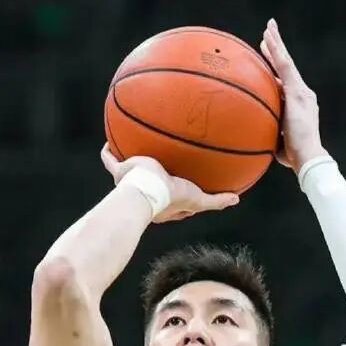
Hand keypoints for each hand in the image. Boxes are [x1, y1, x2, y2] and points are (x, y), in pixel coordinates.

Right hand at [100, 145, 238, 222]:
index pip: (176, 202)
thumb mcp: (198, 199)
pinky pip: (110, 160)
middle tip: (164, 166)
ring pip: (130, 172)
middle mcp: (148, 193)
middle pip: (153, 185)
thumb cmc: (171, 198)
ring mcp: (131, 182)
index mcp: (165, 203)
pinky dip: (109, 152)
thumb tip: (236, 199)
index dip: (183, 196)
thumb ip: (216, 201)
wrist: (146, 192)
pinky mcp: (120, 172)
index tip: (189, 187)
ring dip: (133, 163)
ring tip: (136, 149)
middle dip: (157, 177)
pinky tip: (109, 141)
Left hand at [260, 18, 327, 173]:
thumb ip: (269, 136)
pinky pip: (284, 66)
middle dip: (277, 52)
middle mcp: (303, 95)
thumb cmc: (293, 157)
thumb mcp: (278, 143)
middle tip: (267, 38)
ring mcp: (302, 92)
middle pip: (286, 69)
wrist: (308, 156)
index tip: (267, 63)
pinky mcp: (297, 91)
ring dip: (276, 44)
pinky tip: (267, 38)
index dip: (276, 73)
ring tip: (268, 29)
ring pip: (286, 62)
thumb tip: (254, 140)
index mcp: (299, 107)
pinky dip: (276, 51)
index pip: (285, 85)